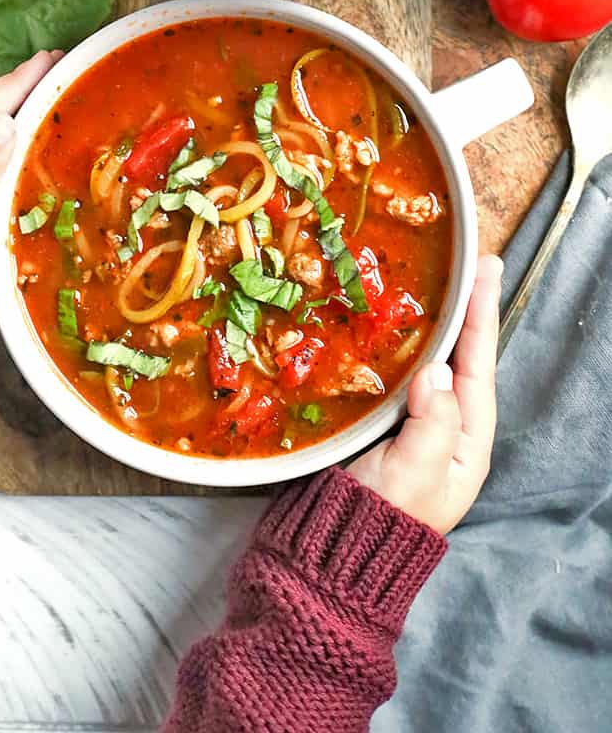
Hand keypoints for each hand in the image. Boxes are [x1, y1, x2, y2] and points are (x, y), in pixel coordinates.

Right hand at [348, 254, 502, 534]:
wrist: (332, 555)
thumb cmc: (376, 517)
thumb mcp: (413, 474)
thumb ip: (432, 422)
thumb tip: (434, 370)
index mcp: (466, 443)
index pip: (477, 366)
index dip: (480, 315)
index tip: (485, 270)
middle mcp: (448, 432)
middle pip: (462, 360)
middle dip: (467, 312)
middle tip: (472, 263)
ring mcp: (416, 429)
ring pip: (433, 365)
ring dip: (438, 323)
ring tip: (442, 283)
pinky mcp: (384, 428)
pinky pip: (402, 377)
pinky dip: (403, 347)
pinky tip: (395, 326)